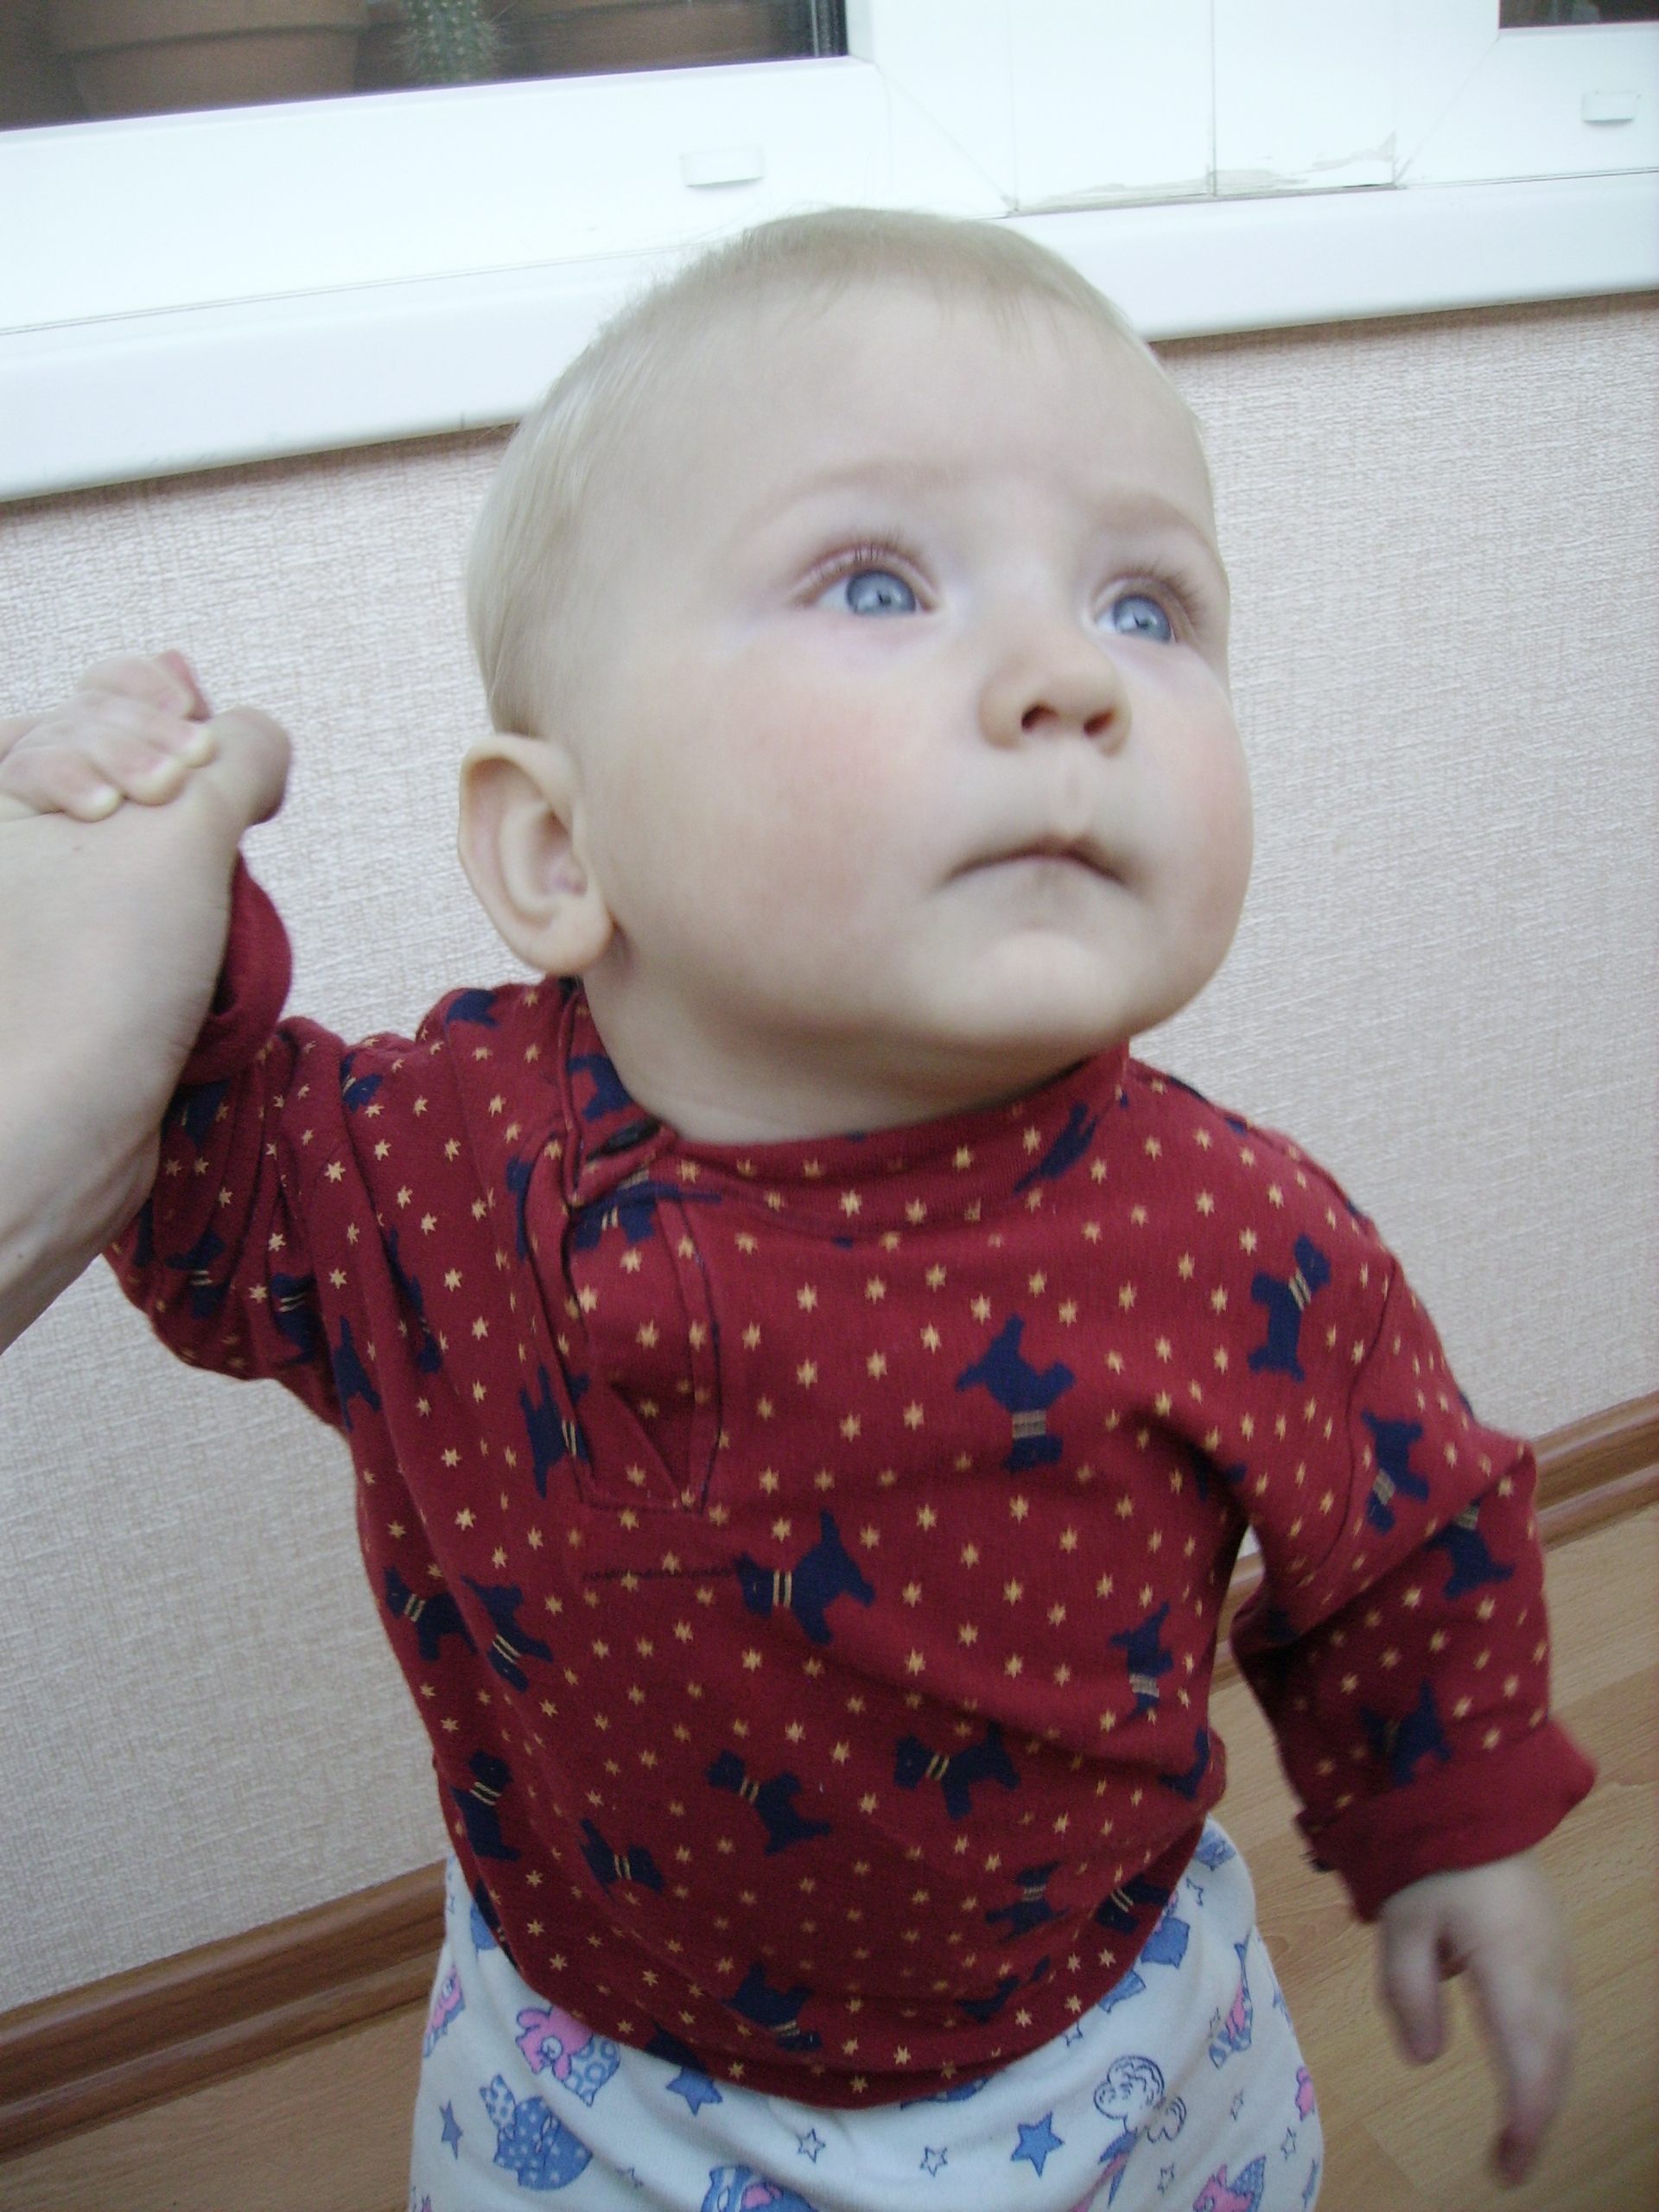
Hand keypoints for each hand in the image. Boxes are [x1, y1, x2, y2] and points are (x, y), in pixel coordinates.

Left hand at [0, 653, 289, 1348]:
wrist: (52, 1134)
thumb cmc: (96, 975)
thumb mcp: (183, 827)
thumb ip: (237, 752)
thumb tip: (255, 741)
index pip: (90, 703)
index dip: (155, 714)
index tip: (187, 765)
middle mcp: (3, 845)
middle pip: (119, 764)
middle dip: (178, 784)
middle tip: (201, 824)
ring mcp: (33, 908)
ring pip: (140, 842)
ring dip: (192, 854)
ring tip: (210, 886)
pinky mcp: (69, 967)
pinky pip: (141, 906)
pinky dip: (184, 911)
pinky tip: (206, 931)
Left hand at [1377, 1851, 1574, 2184]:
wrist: (1474, 1796)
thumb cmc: (1429, 1859)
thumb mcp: (1401, 1925)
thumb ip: (1408, 1993)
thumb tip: (1425, 2059)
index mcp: (1510, 1969)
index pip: (1528, 2065)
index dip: (1524, 2124)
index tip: (1509, 2168)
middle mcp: (1546, 1971)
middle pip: (1553, 2061)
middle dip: (1536, 2117)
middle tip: (1508, 2164)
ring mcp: (1557, 1956)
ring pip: (1562, 2040)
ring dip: (1544, 2086)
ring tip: (1515, 2128)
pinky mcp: (1554, 1944)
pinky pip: (1559, 2014)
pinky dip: (1547, 2053)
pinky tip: (1525, 2067)